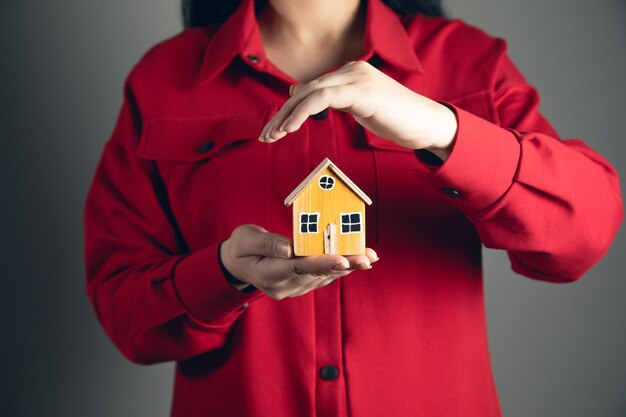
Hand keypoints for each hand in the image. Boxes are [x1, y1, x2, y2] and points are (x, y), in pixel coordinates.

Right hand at [220, 224, 378, 299]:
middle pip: (317, 273)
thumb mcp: (245, 239)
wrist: (239, 265)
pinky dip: (342, 268)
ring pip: (324, 276)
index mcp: (268, 274)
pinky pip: (324, 277)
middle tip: (367, 258)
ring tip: (370, 256)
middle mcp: (283, 286)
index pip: (297, 268)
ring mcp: (293, 289)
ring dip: (348, 266)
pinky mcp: (301, 286)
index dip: (321, 263)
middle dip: (344, 264)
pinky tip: (359, 259)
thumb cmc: (242, 247)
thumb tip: (289, 247)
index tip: (341, 260)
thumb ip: (266, 243)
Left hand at [258, 60, 457, 159]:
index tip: (274, 131)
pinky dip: (301, 113)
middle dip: (281, 114)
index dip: (288, 110)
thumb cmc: (397, 121)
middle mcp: (352, 71)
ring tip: (273, 136)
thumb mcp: (360, 109)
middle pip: (305, 90)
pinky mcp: (361, 91)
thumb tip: (303, 98)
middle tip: (266, 136)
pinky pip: (321, 98)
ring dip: (286, 116)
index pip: (310, 88)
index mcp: (351, 74)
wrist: (428, 125)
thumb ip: (335, 100)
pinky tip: (290, 129)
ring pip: (309, 93)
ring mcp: (357, 78)